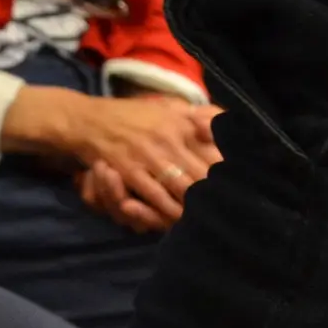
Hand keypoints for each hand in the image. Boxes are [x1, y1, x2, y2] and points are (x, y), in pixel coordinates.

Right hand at [5, 86, 217, 223]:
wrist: (85, 120)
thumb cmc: (129, 116)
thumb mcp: (166, 108)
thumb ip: (197, 116)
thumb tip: (226, 124)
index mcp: (179, 124)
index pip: (213, 153)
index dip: (228, 175)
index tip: (242, 189)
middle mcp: (167, 139)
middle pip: (202, 175)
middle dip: (217, 195)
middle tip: (232, 212)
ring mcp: (147, 156)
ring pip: (182, 189)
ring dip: (195, 206)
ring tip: (209, 219)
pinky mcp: (129, 170)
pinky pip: (154, 195)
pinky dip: (169, 209)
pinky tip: (178, 218)